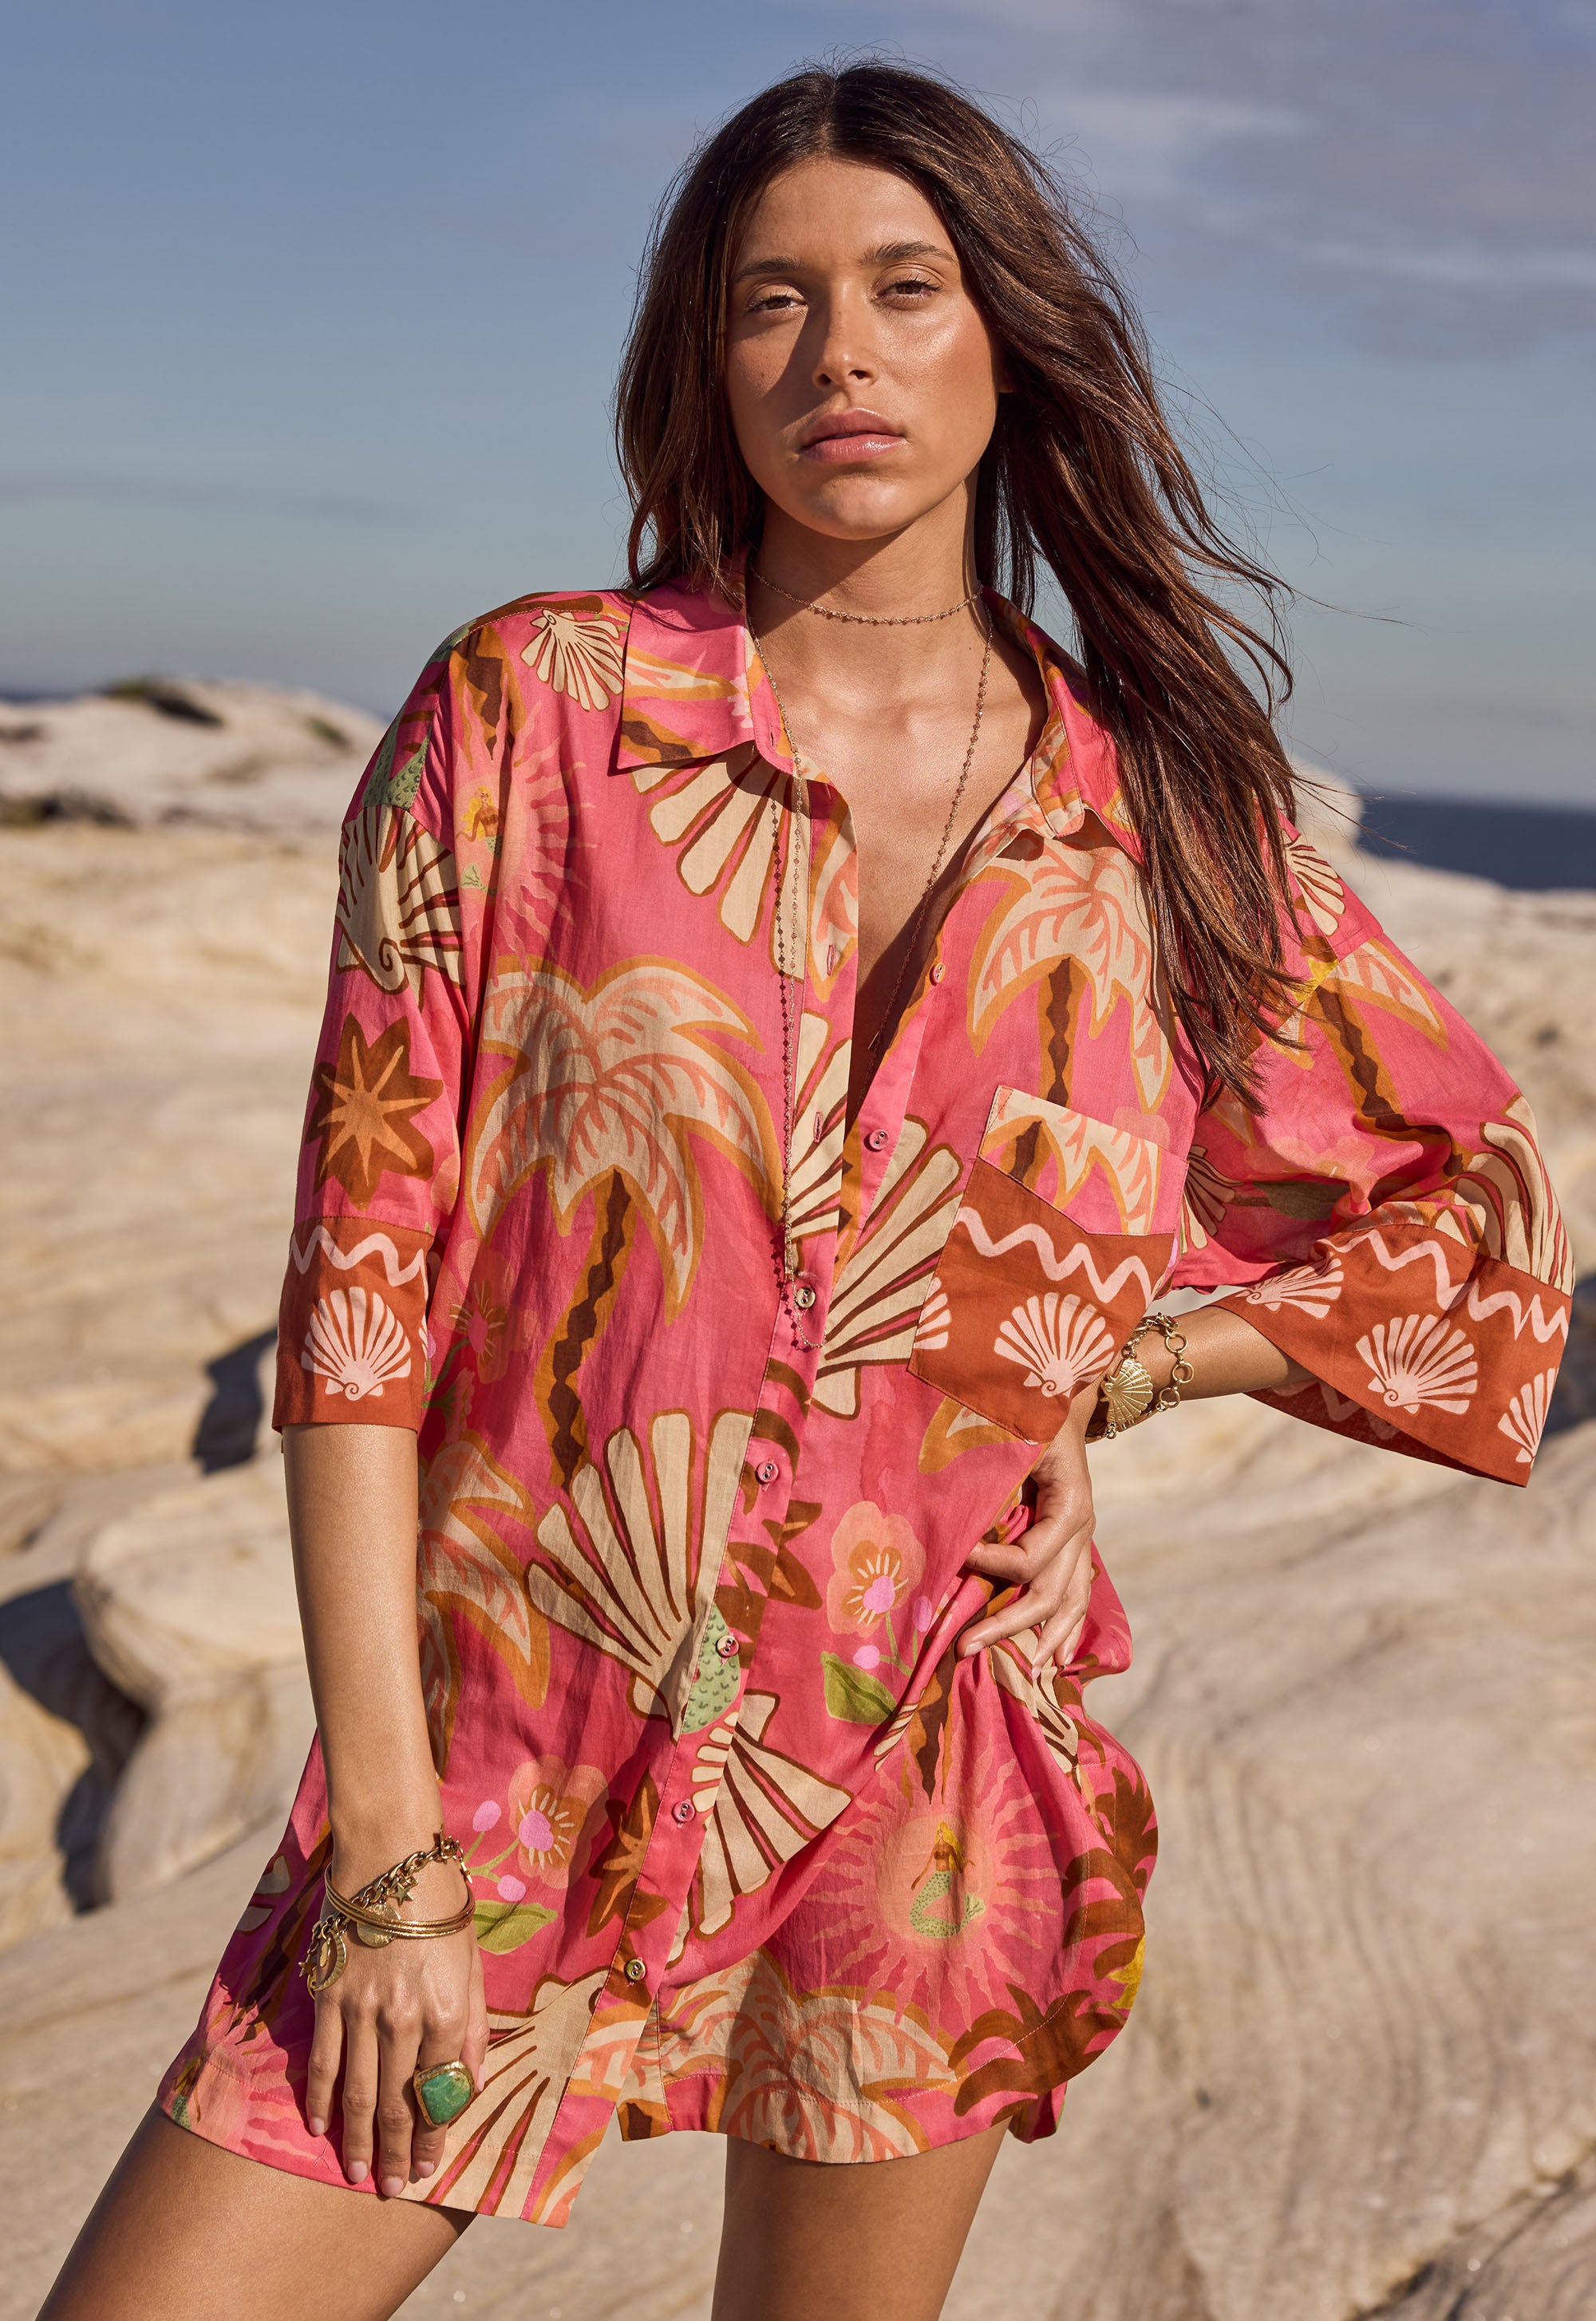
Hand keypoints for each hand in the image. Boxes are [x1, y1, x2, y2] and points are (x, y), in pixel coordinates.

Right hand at [305, 1850, 488, 2195]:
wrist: (390, 1857)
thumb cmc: (440, 1908)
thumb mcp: (472, 1964)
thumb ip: (472, 2026)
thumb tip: (471, 2082)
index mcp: (445, 2011)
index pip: (437, 2092)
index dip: (432, 2136)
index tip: (427, 2169)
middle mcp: (403, 2018)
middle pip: (395, 2101)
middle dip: (395, 2151)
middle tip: (391, 2189)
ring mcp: (361, 2010)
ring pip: (357, 2090)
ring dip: (356, 2138)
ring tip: (357, 2175)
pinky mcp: (328, 1996)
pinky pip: (322, 2060)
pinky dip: (318, 2098)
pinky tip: (318, 2127)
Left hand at [958, 1384, 1096, 1673]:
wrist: (1061, 1389)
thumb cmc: (1031, 1408)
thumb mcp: (1014, 1435)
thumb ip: (990, 1478)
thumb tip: (951, 1523)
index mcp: (1070, 1505)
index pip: (1030, 1559)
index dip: (991, 1567)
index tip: (955, 1557)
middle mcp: (1081, 1528)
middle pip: (1050, 1594)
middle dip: (1006, 1625)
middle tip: (963, 1647)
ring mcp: (1082, 1538)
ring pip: (1072, 1601)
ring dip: (1044, 1637)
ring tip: (1023, 1672)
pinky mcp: (1073, 1541)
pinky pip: (1076, 1591)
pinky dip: (1063, 1624)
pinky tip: (1051, 1653)